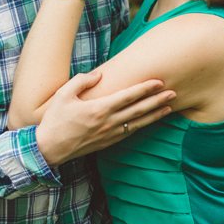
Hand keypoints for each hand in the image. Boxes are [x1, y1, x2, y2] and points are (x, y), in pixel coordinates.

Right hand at [34, 71, 175, 166]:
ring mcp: (110, 134)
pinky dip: (143, 126)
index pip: (128, 96)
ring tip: (170, 107)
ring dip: (155, 115)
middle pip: (139, 110)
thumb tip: (99, 75)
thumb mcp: (63, 94)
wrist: (49, 148)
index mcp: (99, 108)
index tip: (159, 82)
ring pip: (139, 123)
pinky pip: (130, 133)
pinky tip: (150, 121)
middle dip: (158, 100)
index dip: (145, 88)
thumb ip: (82, 81)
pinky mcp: (108, 143)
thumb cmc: (55, 120)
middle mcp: (109, 122)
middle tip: (174, 93)